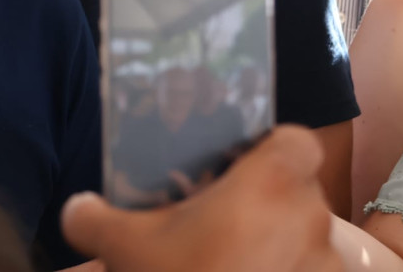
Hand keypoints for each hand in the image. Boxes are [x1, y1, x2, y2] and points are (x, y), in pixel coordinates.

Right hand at [61, 126, 343, 271]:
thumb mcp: (120, 246)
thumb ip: (91, 217)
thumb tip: (77, 209)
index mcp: (269, 185)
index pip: (297, 142)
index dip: (275, 149)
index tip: (244, 167)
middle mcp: (308, 219)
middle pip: (300, 191)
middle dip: (269, 203)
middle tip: (228, 220)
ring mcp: (325, 267)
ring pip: (308, 239)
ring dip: (281, 247)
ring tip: (238, 263)